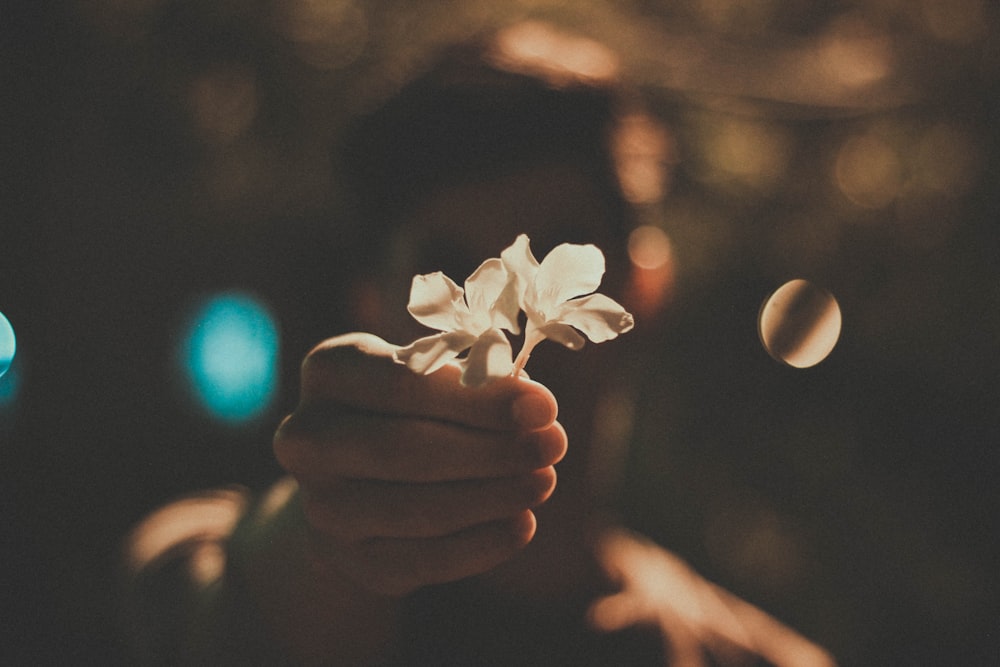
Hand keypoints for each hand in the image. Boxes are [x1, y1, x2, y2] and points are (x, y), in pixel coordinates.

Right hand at [273, 332, 566, 596]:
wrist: (354, 478)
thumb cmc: (411, 407)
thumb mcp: (434, 376)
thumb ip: (476, 381)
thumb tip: (533, 403)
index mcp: (328, 370)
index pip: (404, 383)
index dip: (479, 399)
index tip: (543, 405)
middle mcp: (306, 437)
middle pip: (405, 449)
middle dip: (491, 450)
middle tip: (554, 445)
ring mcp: (319, 504)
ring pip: (414, 509)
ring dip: (492, 497)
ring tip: (544, 481)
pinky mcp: (342, 559)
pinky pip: (418, 561)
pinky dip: (479, 545)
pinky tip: (522, 524)